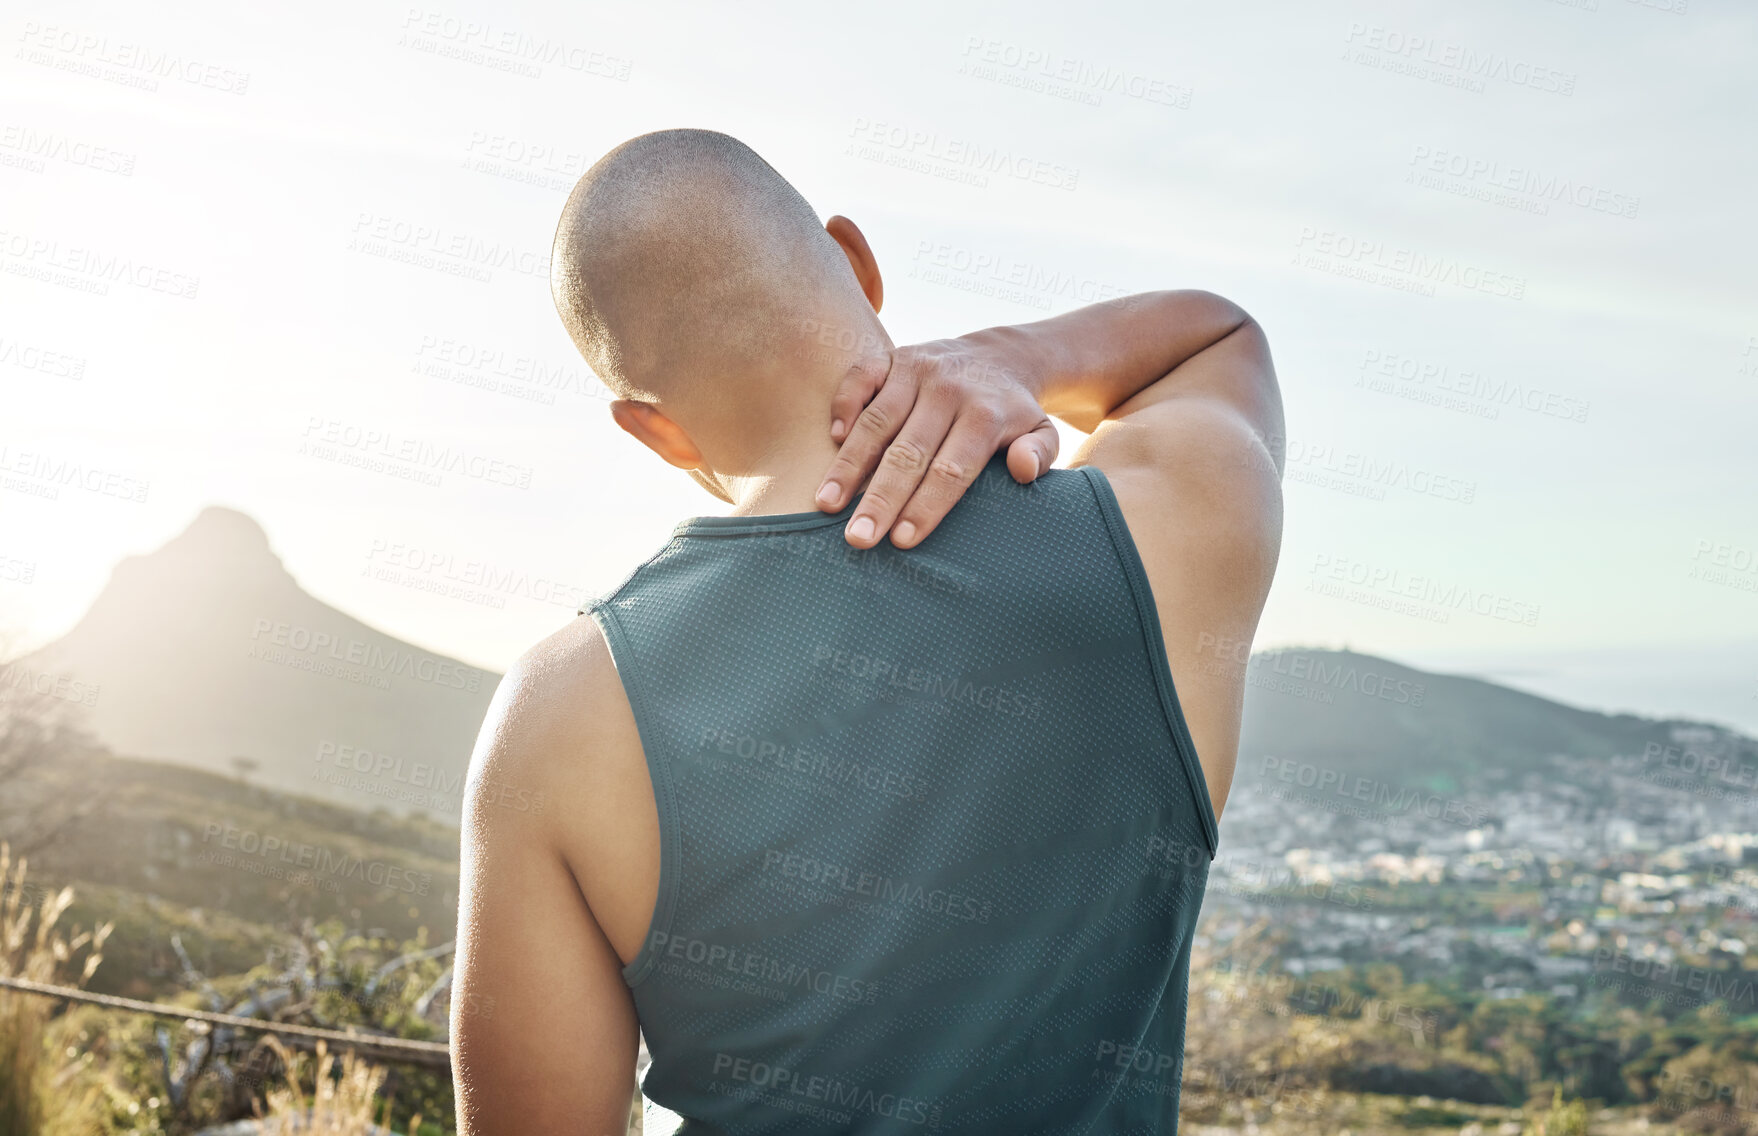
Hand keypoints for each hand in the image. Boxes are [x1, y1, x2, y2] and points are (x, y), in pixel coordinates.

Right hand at [813, 336, 1058, 547]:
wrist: (999, 355)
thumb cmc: (1012, 412)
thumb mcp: (1042, 431)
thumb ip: (1041, 454)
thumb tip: (1023, 470)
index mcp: (985, 415)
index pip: (952, 469)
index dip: (926, 506)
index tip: (902, 540)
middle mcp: (948, 389)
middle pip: (908, 452)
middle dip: (880, 499)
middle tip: (857, 539)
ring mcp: (917, 368)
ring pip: (876, 421)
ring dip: (848, 464)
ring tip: (826, 504)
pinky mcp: (892, 355)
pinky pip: (860, 377)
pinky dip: (843, 405)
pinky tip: (833, 441)